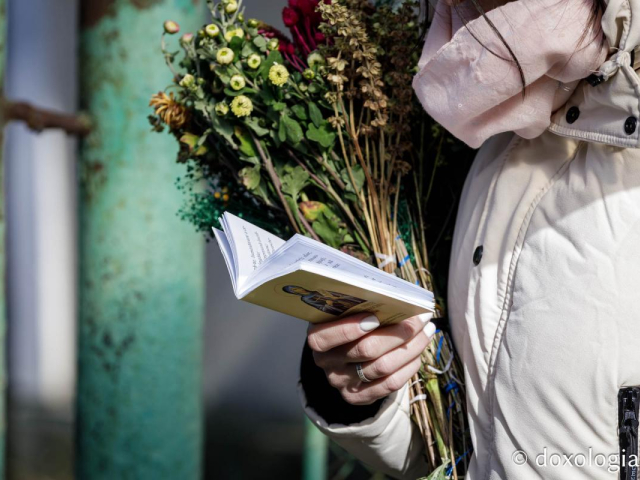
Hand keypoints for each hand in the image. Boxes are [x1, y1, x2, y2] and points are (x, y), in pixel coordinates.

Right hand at [307, 312, 435, 405]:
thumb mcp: (343, 314)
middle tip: (420, 319)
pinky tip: (419, 352)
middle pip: (365, 350)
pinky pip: (390, 385)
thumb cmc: (348, 324)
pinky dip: (409, 366)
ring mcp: (343, 383)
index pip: (326, 337)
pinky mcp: (359, 398)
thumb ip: (359, 305)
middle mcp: (327, 364)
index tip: (376, 317)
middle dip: (398, 333)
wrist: (343, 358)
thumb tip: (395, 298)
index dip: (350, 328)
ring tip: (427, 331)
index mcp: (317, 339)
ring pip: (383, 367)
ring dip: (411, 348)